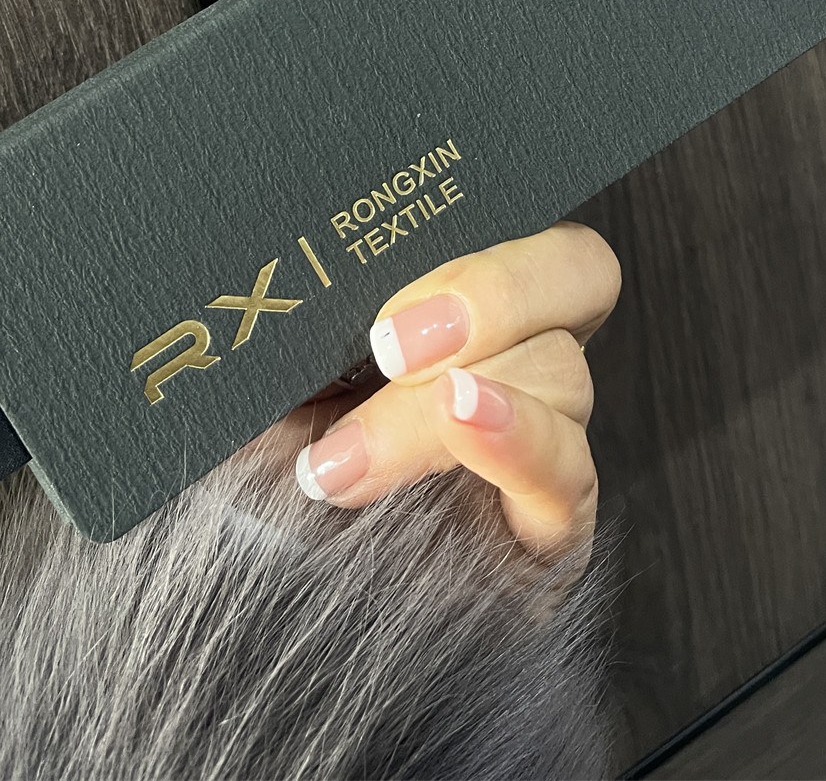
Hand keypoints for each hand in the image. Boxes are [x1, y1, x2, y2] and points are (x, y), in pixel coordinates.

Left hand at [284, 221, 620, 564]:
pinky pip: (569, 472)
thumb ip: (280, 302)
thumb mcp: (256, 368)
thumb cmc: (255, 471)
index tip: (381, 246)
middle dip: (490, 289)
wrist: (252, 615)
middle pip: (573, 268)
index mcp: (449, 292)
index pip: (510, 211)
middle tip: (389, 338)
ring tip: (346, 459)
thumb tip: (257, 244)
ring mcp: (540, 432)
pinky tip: (463, 419)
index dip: (471, 214)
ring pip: (558, 367)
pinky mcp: (553, 526)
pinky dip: (517, 437)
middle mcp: (510, 347)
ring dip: (441, 407)